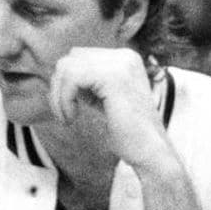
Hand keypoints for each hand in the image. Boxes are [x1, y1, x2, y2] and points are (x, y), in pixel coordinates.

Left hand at [47, 47, 175, 171]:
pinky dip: (64, 99)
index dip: (66, 83)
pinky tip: (71, 118)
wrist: (151, 152)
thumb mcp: (106, 101)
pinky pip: (71, 78)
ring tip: (66, 118)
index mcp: (125, 60)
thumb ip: (89, 85)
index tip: (68, 109)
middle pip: (71, 59)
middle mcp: (124, 56)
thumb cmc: (129, 134)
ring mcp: (120, 64)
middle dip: (59, 87)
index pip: (80, 57)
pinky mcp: (112, 76)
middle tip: (63, 114)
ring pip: (67, 66)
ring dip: (59, 95)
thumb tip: (59, 77)